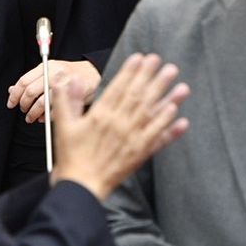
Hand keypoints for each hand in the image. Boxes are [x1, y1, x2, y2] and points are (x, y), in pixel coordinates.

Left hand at [8, 58, 99, 122]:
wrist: (93, 74)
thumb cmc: (70, 75)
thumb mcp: (49, 73)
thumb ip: (32, 81)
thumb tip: (12, 90)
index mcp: (46, 67)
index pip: (24, 81)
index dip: (15, 94)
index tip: (11, 103)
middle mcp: (54, 73)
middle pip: (30, 92)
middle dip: (24, 105)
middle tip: (24, 111)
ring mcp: (64, 83)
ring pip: (42, 102)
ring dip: (34, 113)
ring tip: (32, 118)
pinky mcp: (73, 94)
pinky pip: (55, 109)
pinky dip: (47, 117)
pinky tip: (45, 118)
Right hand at [50, 52, 188, 200]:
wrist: (82, 187)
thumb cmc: (72, 157)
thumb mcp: (63, 126)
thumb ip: (67, 101)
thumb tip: (70, 80)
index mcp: (101, 116)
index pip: (119, 88)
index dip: (131, 72)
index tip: (142, 58)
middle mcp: (120, 125)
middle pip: (139, 97)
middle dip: (153, 79)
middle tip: (165, 64)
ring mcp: (132, 140)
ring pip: (153, 115)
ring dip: (169, 100)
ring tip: (182, 86)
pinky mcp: (139, 155)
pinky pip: (158, 140)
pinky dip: (171, 129)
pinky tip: (181, 118)